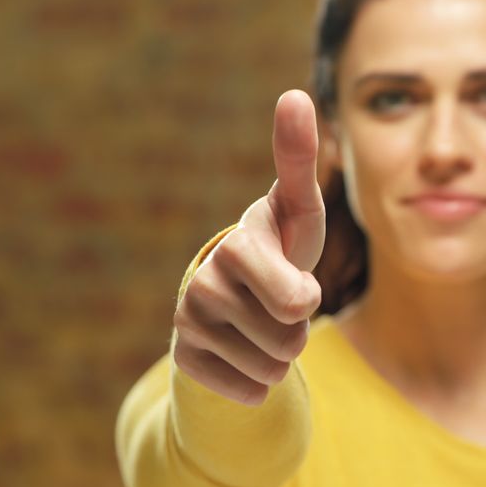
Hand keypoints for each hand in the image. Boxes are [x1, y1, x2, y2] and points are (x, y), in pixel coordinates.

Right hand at [173, 90, 325, 405]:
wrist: (237, 301)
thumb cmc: (281, 247)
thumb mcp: (300, 210)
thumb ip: (299, 160)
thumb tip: (293, 94)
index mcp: (238, 246)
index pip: (290, 294)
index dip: (299, 298)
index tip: (298, 290)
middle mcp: (203, 283)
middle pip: (290, 336)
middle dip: (299, 327)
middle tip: (282, 304)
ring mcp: (188, 325)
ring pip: (272, 368)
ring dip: (281, 355)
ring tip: (264, 324)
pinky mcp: (185, 363)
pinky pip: (249, 392)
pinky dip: (259, 382)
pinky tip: (244, 352)